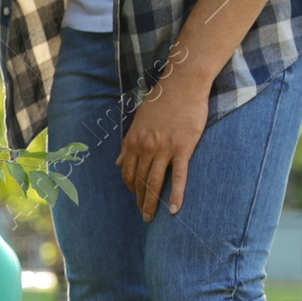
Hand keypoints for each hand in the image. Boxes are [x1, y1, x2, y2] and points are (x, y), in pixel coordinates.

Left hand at [115, 78, 208, 221]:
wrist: (183, 83)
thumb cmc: (162, 100)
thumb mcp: (138, 121)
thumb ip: (128, 143)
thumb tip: (118, 162)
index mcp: (133, 142)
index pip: (128, 173)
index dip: (131, 188)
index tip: (136, 197)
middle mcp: (146, 148)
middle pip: (140, 182)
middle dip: (140, 201)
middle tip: (143, 216)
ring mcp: (164, 149)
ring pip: (155, 182)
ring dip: (152, 203)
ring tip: (151, 217)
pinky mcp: (183, 147)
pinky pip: (179, 176)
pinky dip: (176, 194)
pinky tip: (173, 209)